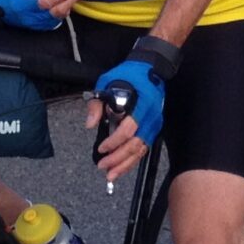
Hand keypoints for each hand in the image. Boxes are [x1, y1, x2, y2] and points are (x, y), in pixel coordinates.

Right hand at [0, 0, 69, 30]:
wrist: (4, 8)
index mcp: (24, 4)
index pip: (46, 1)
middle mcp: (34, 17)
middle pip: (58, 10)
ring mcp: (41, 23)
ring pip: (62, 14)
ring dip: (73, 0)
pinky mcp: (47, 26)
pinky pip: (61, 15)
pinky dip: (68, 4)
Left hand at [91, 59, 164, 177]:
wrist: (150, 67)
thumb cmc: (128, 74)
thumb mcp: (106, 82)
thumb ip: (97, 104)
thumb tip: (90, 124)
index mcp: (141, 105)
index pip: (129, 129)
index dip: (114, 141)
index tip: (101, 148)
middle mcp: (151, 117)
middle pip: (136, 144)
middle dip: (118, 159)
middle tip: (102, 166)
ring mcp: (154, 124)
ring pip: (141, 150)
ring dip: (125, 164)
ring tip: (111, 175)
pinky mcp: (153, 128)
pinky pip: (143, 148)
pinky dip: (132, 160)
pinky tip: (121, 167)